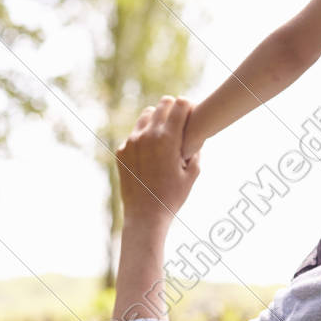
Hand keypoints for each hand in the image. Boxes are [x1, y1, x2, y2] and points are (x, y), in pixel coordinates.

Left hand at [116, 97, 200, 229]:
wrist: (145, 216)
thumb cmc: (173, 197)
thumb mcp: (193, 173)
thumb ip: (196, 149)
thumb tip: (197, 134)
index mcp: (167, 139)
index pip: (178, 104)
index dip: (188, 106)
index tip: (192, 112)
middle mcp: (147, 135)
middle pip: (162, 104)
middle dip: (173, 109)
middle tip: (180, 120)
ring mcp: (131, 142)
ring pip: (146, 116)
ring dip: (157, 120)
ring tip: (165, 135)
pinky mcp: (122, 151)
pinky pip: (135, 134)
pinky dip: (144, 137)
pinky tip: (151, 153)